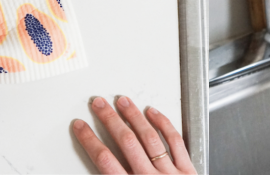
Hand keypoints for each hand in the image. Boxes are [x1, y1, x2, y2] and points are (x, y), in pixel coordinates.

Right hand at [73, 96, 195, 173]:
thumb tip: (99, 172)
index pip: (104, 160)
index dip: (89, 140)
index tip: (80, 127)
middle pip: (126, 142)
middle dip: (110, 119)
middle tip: (99, 104)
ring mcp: (170, 174)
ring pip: (149, 137)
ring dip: (134, 117)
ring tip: (122, 101)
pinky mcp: (189, 172)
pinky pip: (175, 142)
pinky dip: (164, 124)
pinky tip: (153, 112)